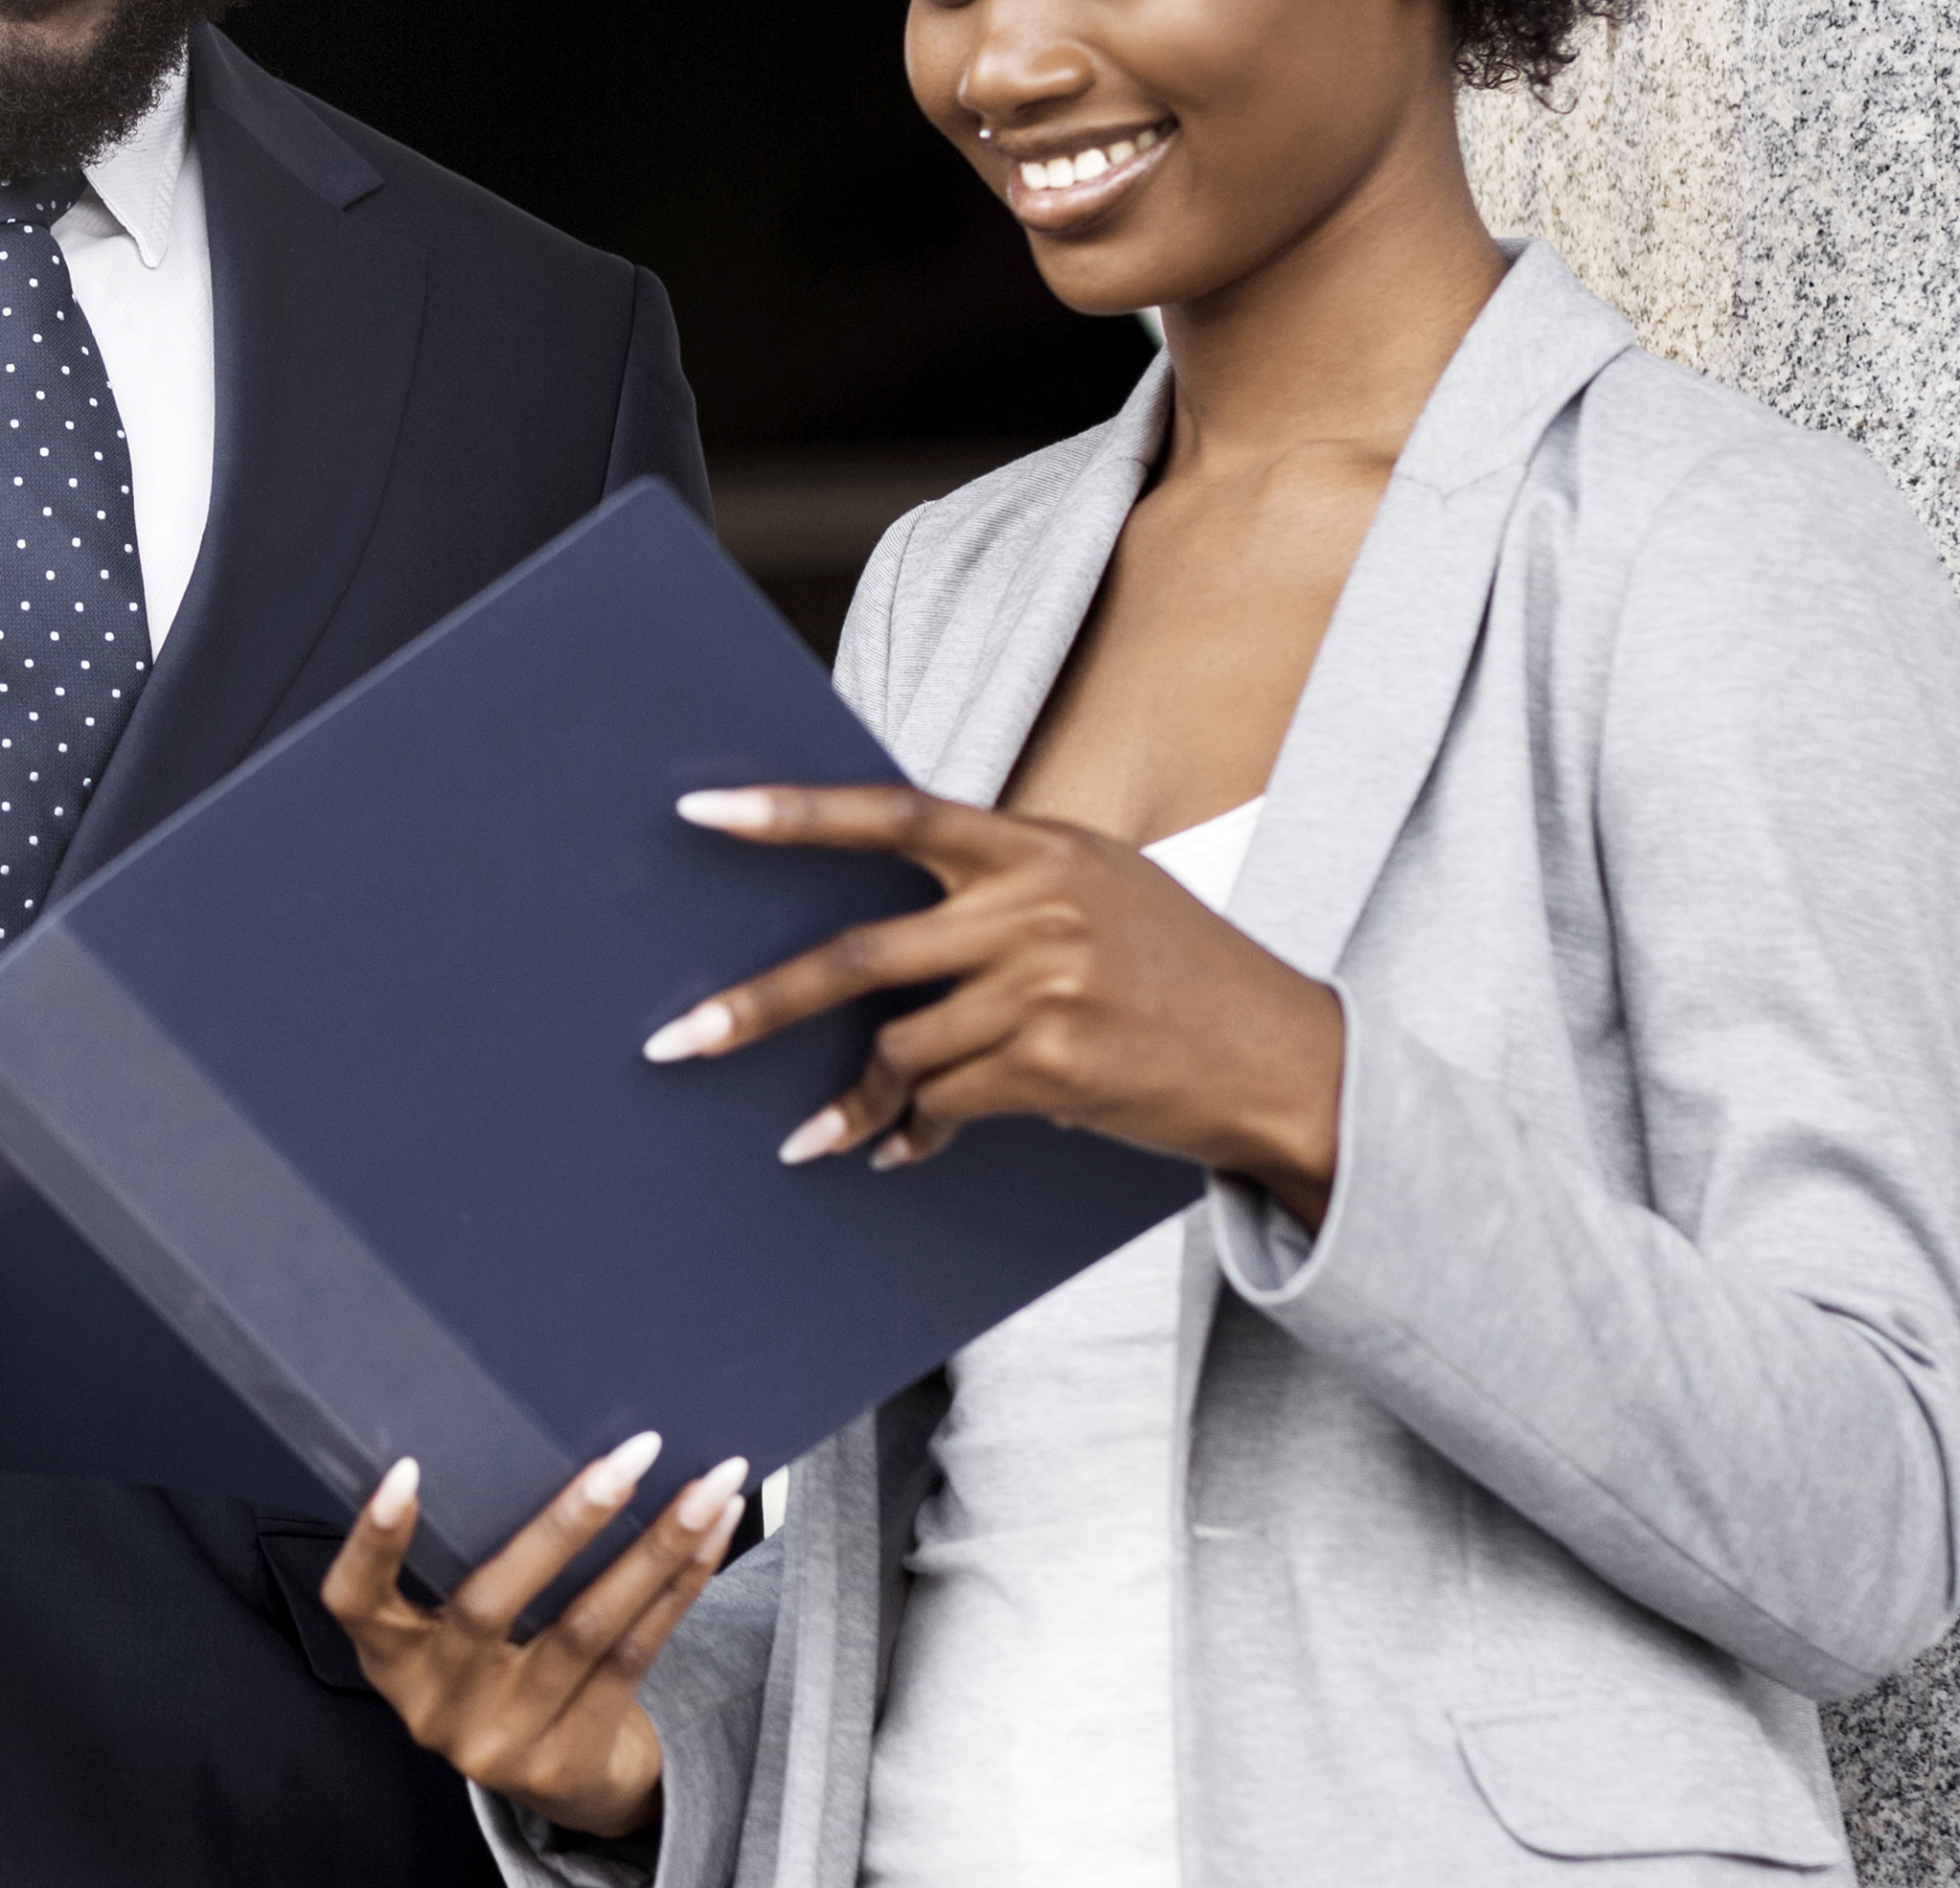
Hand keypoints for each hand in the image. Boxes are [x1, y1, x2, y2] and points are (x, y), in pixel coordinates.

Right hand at [319, 1439, 745, 1839]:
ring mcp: (502, 1741)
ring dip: (655, 1549)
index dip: (374, 1541)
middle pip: (492, 1604)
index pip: (354, 1600)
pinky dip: (677, 1590)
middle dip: (567, 1522)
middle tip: (629, 1457)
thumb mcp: (457, 1640)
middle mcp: (435, 1705)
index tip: (407, 1471)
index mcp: (391, 1659)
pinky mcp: (570, 1757)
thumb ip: (463, 1572)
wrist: (570, 1788)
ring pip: (585, 1629)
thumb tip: (531, 1450)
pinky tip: (709, 1539)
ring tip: (708, 1489)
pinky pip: (632, 1657)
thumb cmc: (509, 1677)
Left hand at [652, 786, 1348, 1216]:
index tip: (700, 810)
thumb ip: (996, 888)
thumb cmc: (1179, 972)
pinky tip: (897, 1150)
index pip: (893, 814)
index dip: (793, 812)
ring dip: (850, 1101)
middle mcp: (1037, 907)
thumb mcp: (1100, 891)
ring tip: (814, 1132)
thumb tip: (873, 925)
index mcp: (1038, 845)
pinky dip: (907, 1132)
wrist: (1285, 1059)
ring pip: (898, 1047)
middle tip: (674, 1040)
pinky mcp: (1053, 1067)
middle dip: (755, 1003)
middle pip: (860, 953)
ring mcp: (1047, 988)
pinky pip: (940, 1104)